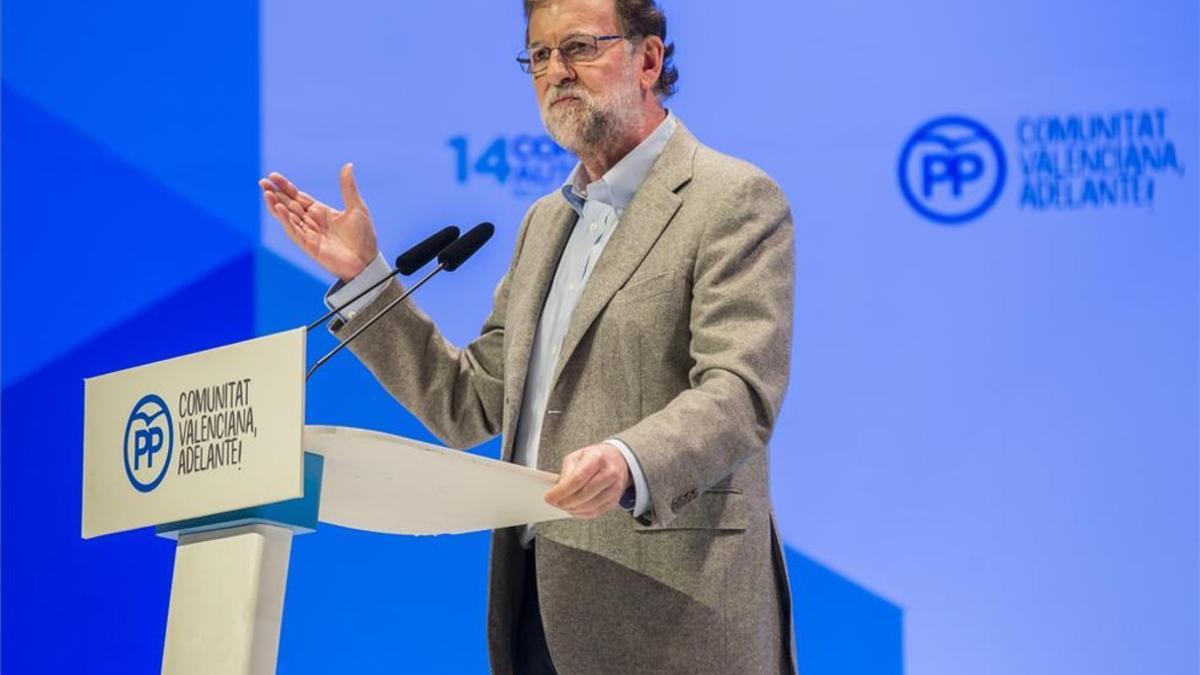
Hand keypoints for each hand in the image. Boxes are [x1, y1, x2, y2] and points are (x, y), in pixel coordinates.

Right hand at [259, 163, 379, 281]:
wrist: (367, 261)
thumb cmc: (363, 237)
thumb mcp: (356, 208)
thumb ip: (348, 188)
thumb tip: (348, 165)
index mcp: (320, 212)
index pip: (298, 196)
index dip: (286, 187)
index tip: (273, 176)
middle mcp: (311, 222)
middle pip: (289, 205)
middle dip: (275, 194)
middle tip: (263, 181)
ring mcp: (309, 234)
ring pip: (288, 217)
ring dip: (276, 205)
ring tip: (267, 192)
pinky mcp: (309, 246)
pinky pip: (294, 232)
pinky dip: (286, 221)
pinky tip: (279, 209)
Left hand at [544, 443, 631, 518]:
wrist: (618, 460)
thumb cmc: (596, 457)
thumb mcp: (577, 456)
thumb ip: (567, 471)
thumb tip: (559, 488)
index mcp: (597, 459)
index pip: (578, 479)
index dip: (561, 491)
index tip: (549, 496)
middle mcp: (609, 473)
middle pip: (584, 494)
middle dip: (565, 502)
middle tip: (554, 502)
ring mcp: (614, 488)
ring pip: (590, 506)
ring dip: (572, 509)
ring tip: (563, 505)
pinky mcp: (615, 500)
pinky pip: (595, 512)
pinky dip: (581, 513)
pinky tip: (574, 509)